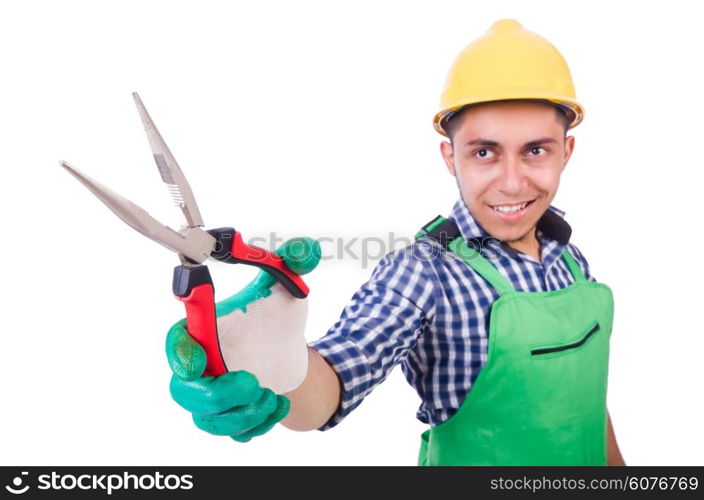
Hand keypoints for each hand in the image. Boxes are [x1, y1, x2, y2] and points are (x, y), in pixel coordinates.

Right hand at [166, 237, 320, 441]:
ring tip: (271, 395)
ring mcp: (213, 396)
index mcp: (204, 331)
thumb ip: (294, 263)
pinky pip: (234, 434)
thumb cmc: (277, 319)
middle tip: (252, 383)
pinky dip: (258, 425)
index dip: (181, 355)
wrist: (289, 353)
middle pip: (185, 392)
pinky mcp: (229, 418)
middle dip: (218, 395)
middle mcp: (202, 366)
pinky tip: (279, 404)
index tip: (202, 360)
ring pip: (210, 420)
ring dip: (243, 413)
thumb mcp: (287, 290)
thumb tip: (306, 250)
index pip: (177, 344)